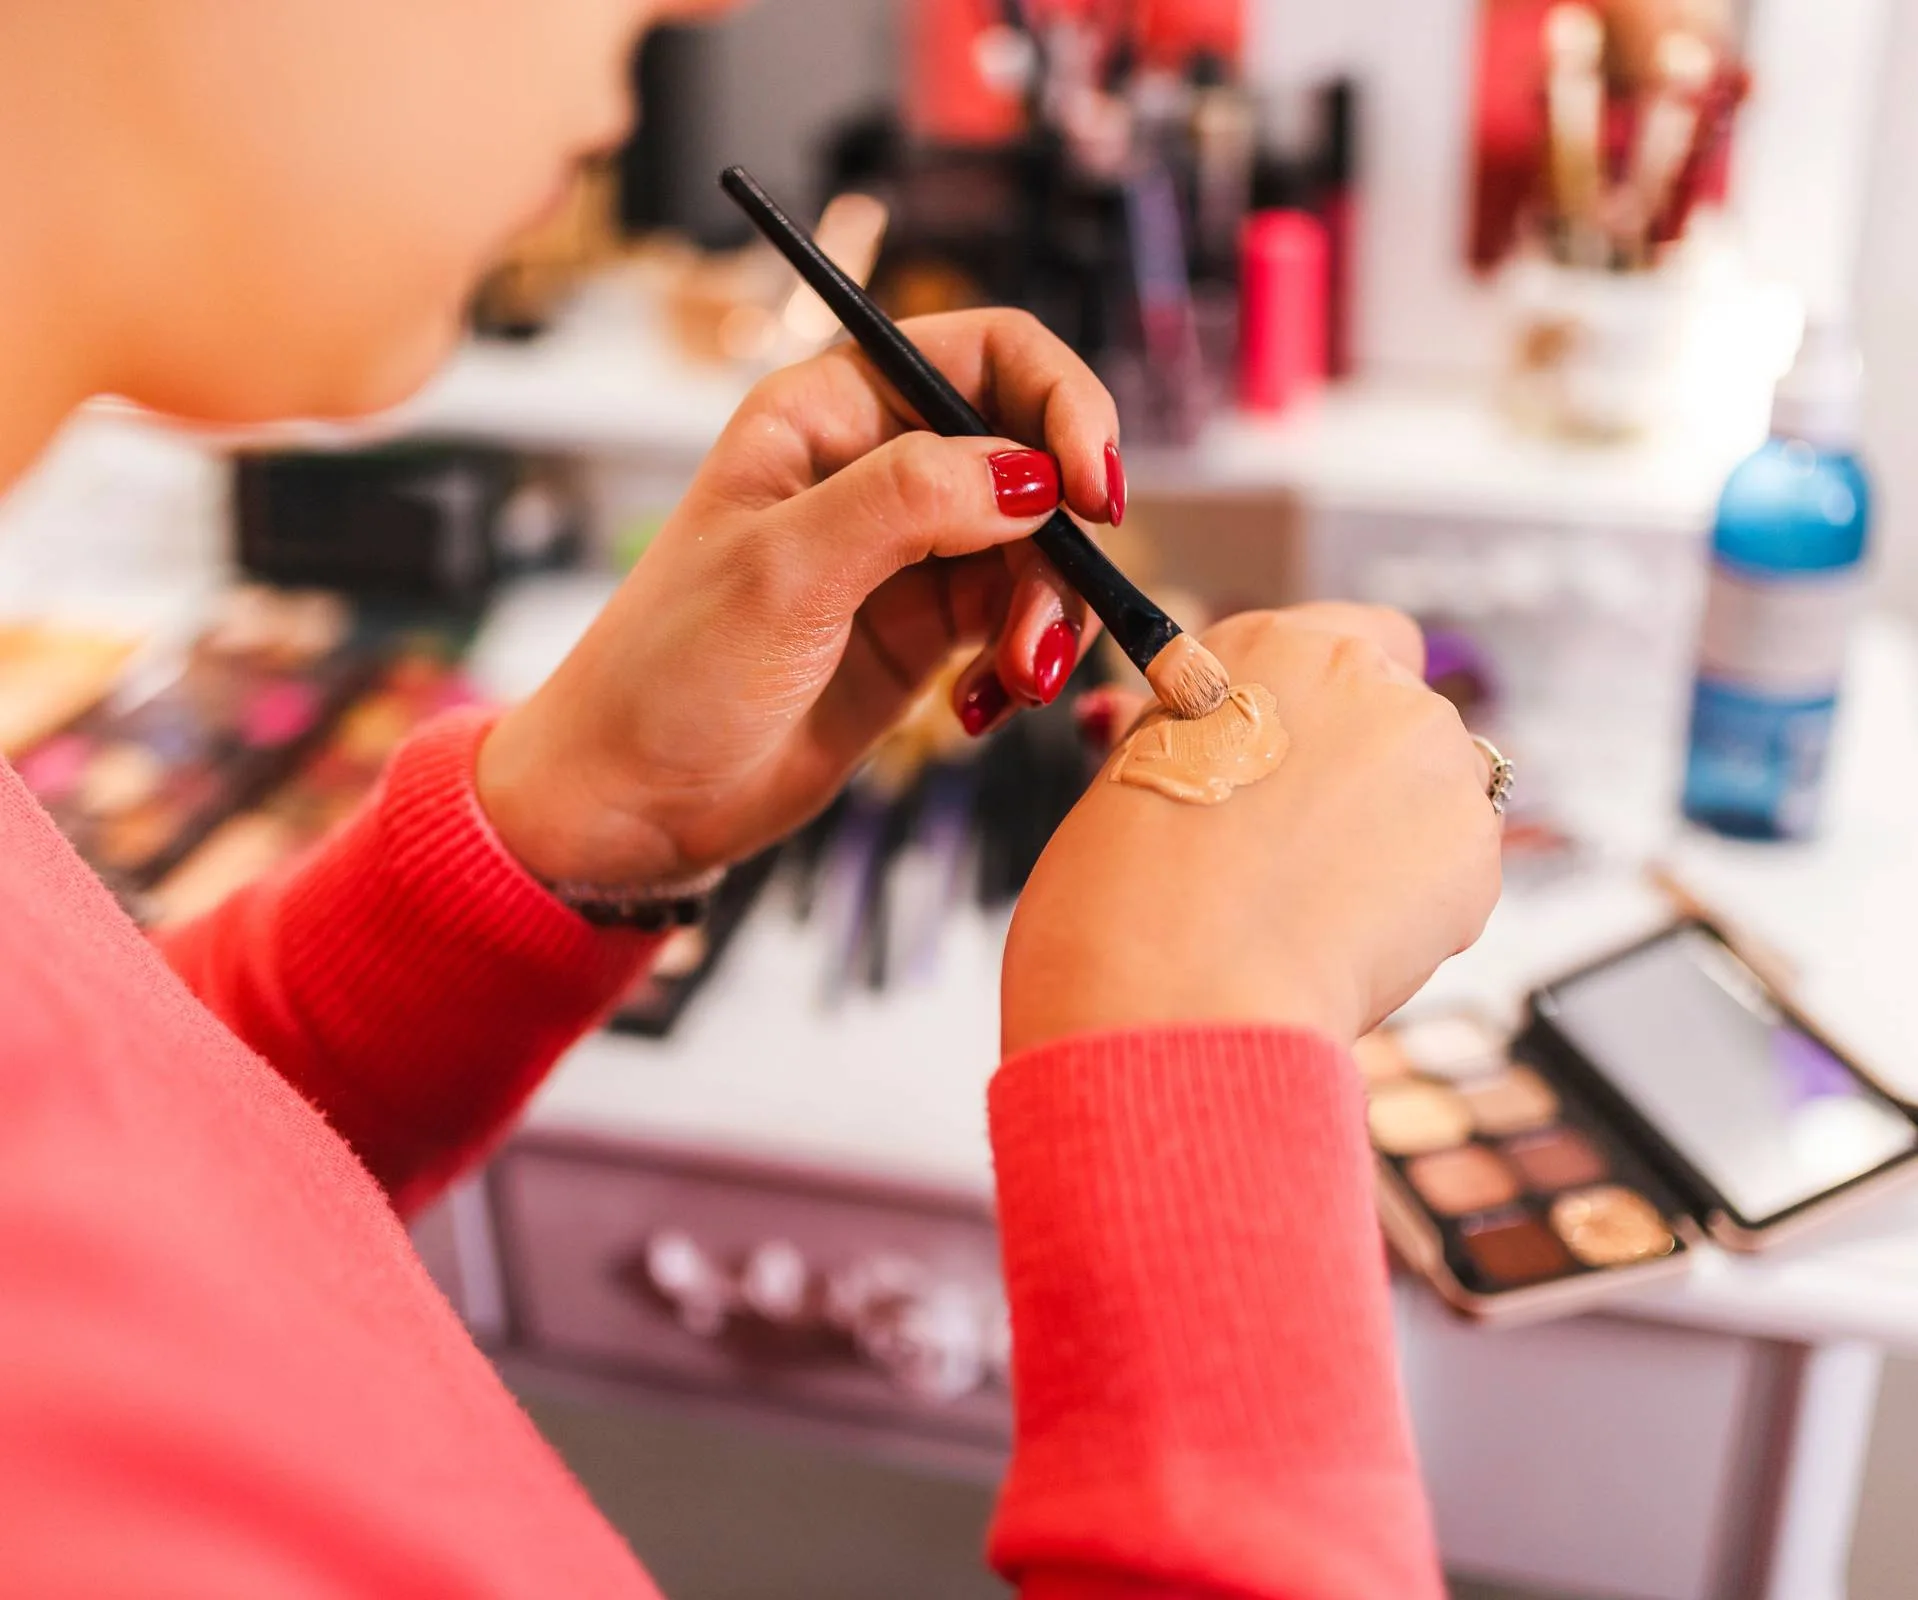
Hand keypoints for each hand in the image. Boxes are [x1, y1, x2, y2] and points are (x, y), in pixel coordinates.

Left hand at [477, 309, 1124, 886]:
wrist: (633, 801)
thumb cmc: (669, 673)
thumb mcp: (783, 573)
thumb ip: (908, 503)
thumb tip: (1033, 475)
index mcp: (831, 409)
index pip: (989, 355)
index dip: (1062, 406)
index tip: (1094, 492)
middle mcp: (878, 465)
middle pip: (1034, 457)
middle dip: (1062, 542)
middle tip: (1042, 629)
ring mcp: (907, 550)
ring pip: (1039, 550)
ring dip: (1047, 618)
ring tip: (1011, 684)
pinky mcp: (925, 629)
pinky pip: (1017, 620)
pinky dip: (1024, 661)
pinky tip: (982, 707)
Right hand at [1003, 604, 1502, 1054]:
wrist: (1178, 984)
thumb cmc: (1125, 890)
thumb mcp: (1138, 771)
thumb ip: (1197, 735)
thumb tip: (1188, 735)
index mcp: (1272, 645)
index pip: (1362, 639)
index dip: (1343, 705)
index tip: (1315, 753)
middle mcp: (1363, 677)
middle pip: (1403, 718)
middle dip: (1369, 780)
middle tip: (1302, 853)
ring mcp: (1432, 756)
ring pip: (1437, 793)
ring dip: (1398, 838)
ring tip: (1315, 907)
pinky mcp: (1475, 843)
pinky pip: (1457, 869)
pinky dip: (1418, 907)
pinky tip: (1346, 940)